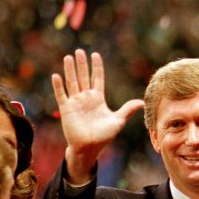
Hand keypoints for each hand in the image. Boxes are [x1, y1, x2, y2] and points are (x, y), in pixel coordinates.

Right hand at [51, 49, 143, 182]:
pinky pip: (61, 95)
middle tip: (79, 51)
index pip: (97, 78)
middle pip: (84, 77)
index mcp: (98, 99)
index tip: (95, 54)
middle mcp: (86, 98)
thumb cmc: (104, 136)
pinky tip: (56, 76)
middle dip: (82, 64)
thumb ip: (127, 110)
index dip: (96, 67)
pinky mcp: (66, 109)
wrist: (90, 148)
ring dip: (70, 70)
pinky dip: (59, 86)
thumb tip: (142, 102)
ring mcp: (75, 103)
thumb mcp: (118, 121)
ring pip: (72, 82)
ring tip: (68, 57)